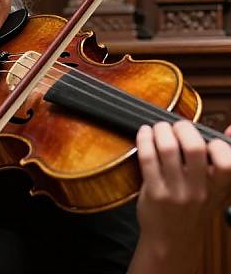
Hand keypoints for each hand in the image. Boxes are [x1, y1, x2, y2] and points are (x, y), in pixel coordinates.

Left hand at [135, 121, 230, 259]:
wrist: (170, 240)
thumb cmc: (192, 208)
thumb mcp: (214, 189)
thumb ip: (222, 161)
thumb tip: (229, 129)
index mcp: (217, 188)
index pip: (226, 162)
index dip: (218, 144)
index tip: (207, 138)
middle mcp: (198, 190)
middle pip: (194, 147)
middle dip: (183, 128)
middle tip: (176, 126)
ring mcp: (175, 191)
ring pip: (168, 149)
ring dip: (161, 130)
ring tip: (159, 128)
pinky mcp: (153, 191)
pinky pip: (147, 158)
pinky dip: (144, 139)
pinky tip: (144, 133)